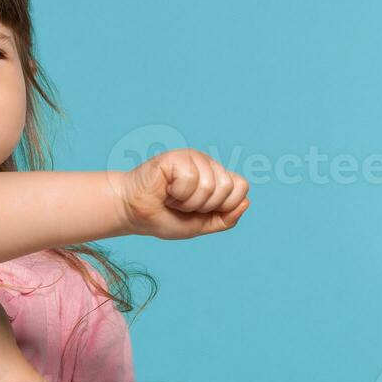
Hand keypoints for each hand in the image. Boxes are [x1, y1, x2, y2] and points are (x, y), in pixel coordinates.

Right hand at [119, 148, 249, 238]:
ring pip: (209, 184)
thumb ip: (226, 219)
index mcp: (216, 178)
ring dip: (188, 201)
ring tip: (174, 198)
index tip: (202, 210)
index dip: (225, 205)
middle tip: (184, 204)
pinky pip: (190, 178)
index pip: (241, 186)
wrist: (135, 214)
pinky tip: (166, 190)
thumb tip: (246, 203)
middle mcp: (207, 165)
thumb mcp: (202, 225)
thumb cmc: (165, 217)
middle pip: (227, 187)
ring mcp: (192, 158)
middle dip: (204, 205)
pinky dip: (177, 193)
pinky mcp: (175, 156)